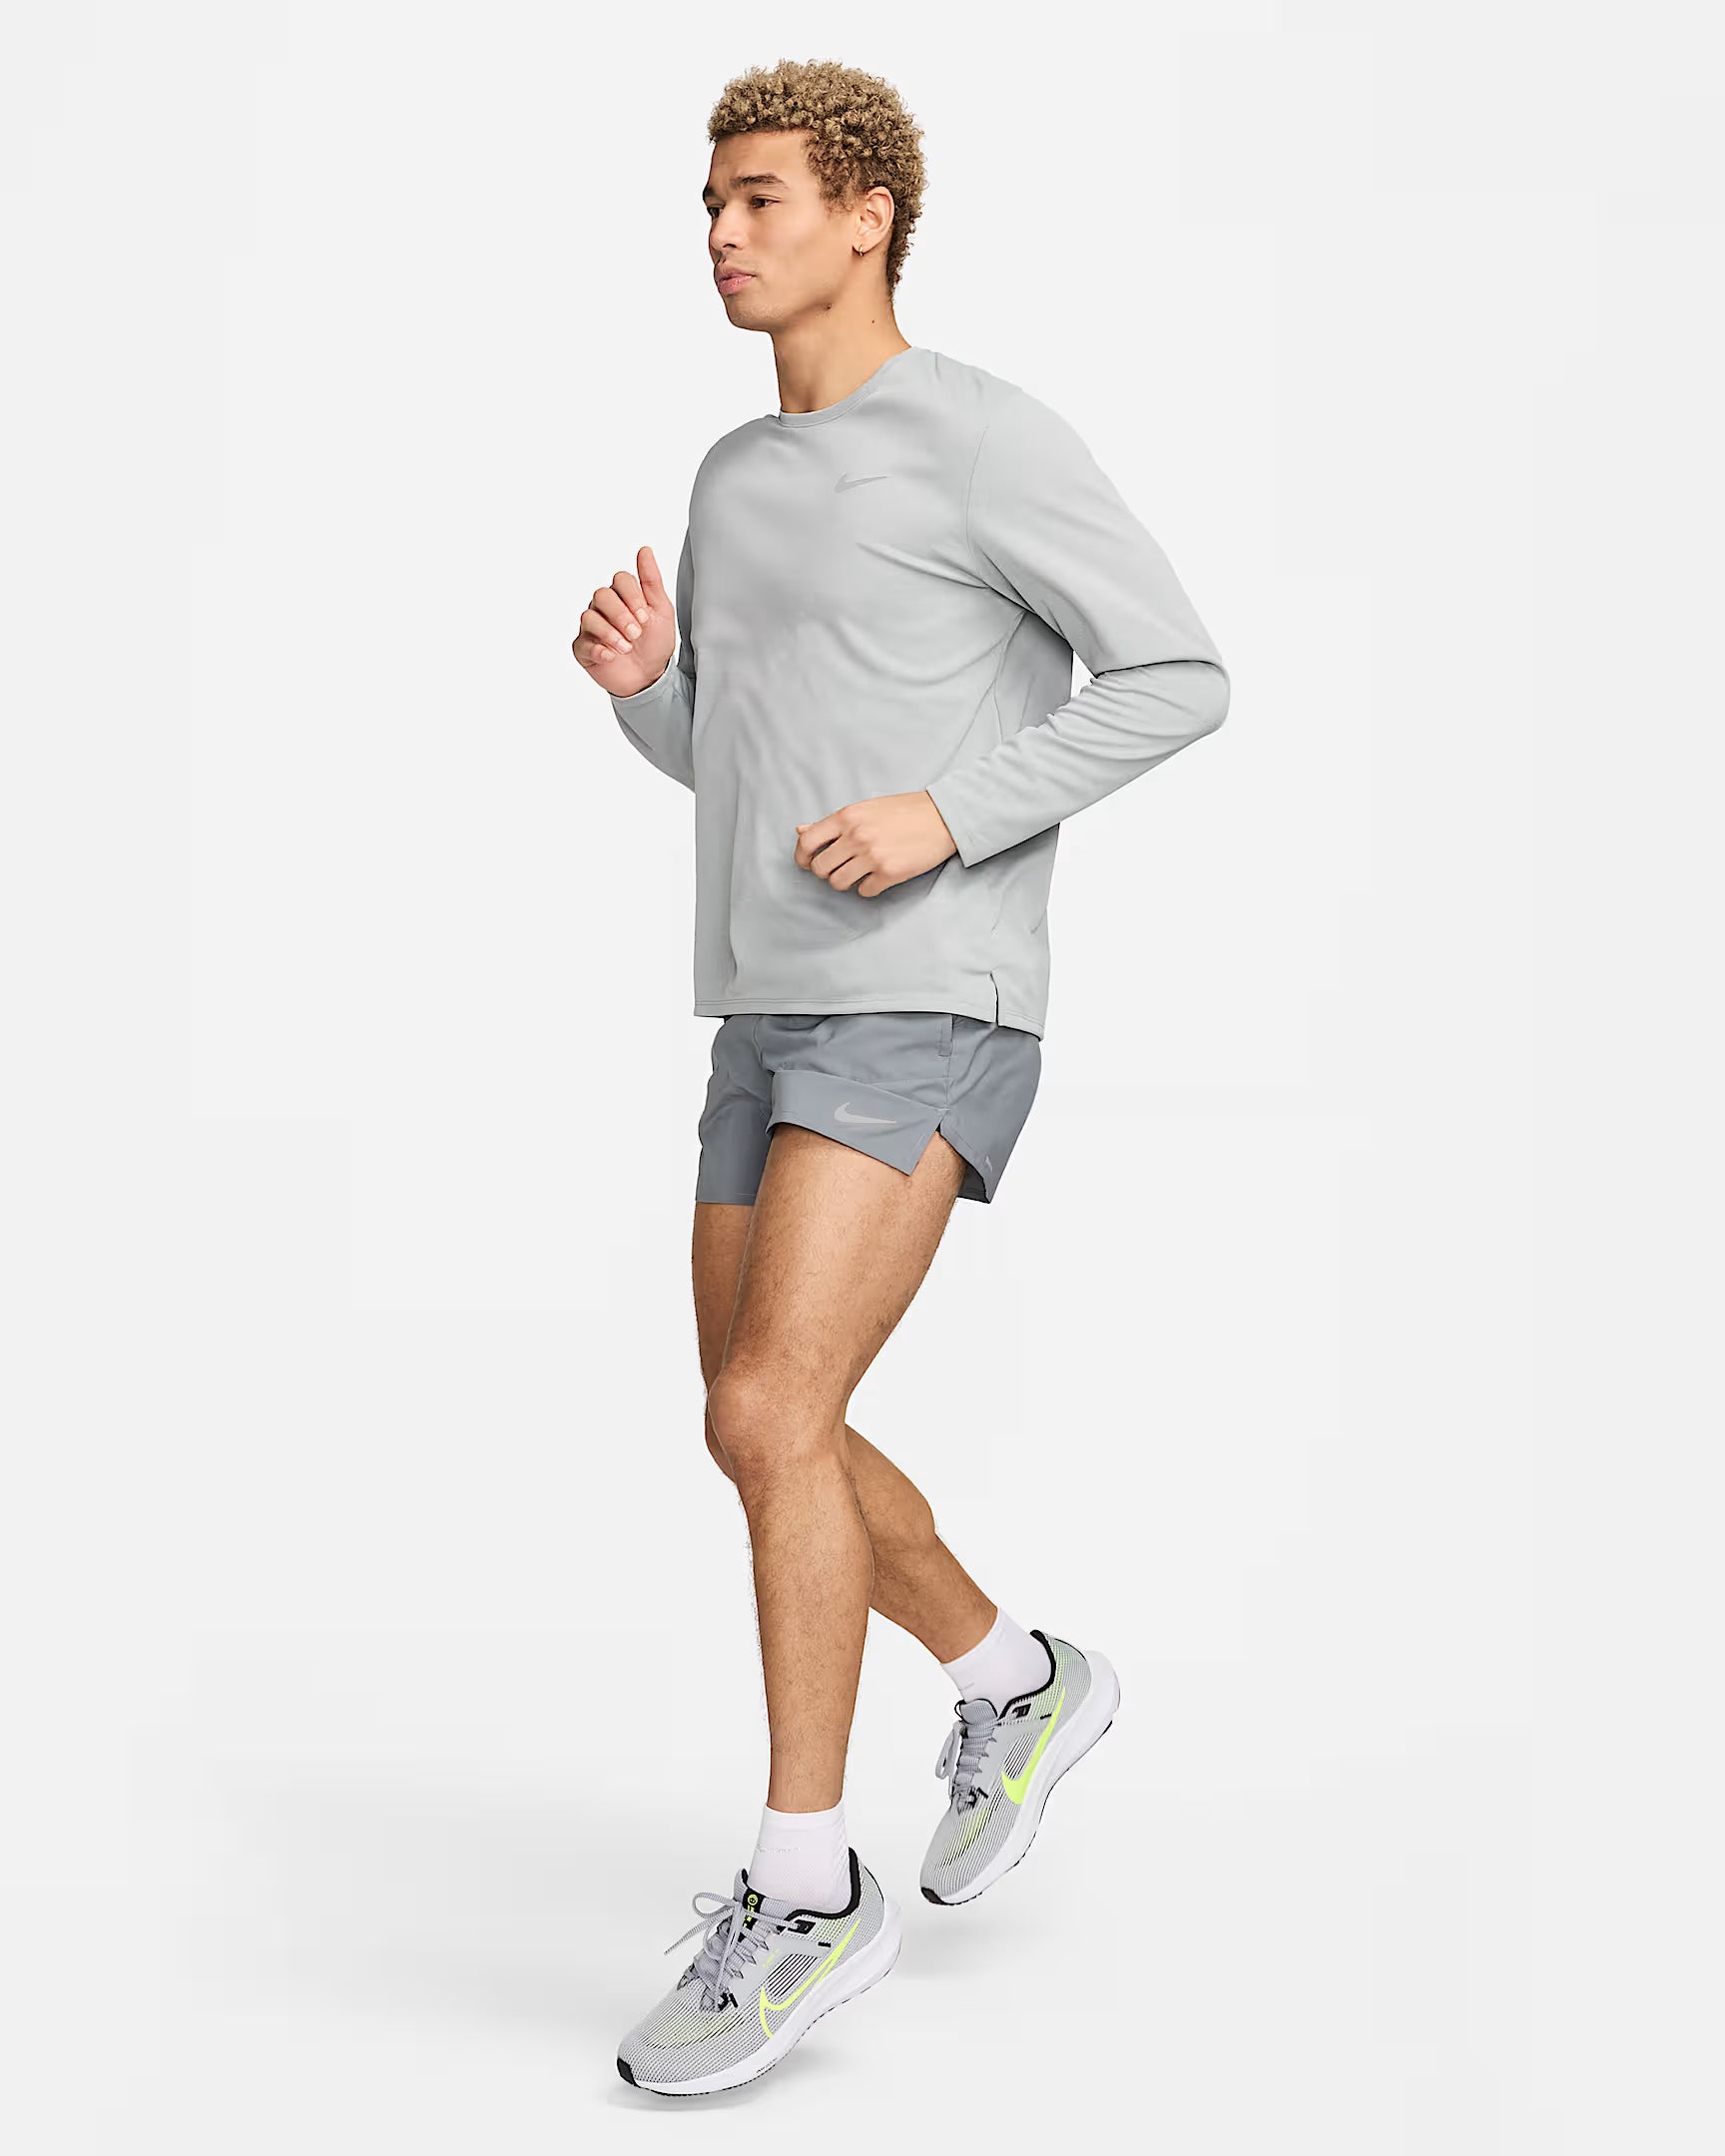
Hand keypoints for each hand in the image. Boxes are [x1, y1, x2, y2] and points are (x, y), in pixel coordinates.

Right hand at [572, 545, 673, 694]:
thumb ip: (652, 580)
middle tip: (636, 633)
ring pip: (589, 617)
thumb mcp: (661, 610)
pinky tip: (611, 657)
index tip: (645, 618)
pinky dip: (598, 650)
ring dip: (610, 633)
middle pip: (601, 595)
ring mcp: (591, 628)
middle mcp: (604, 608)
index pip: (620, 580)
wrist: (650, 677)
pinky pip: (581, 643)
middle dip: (621, 615)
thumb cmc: (655, 642)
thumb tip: (645, 550)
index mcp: (622, 596)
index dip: (632, 597)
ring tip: (626, 648)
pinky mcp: (583, 648)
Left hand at [794, 791, 957, 896]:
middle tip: (839, 868)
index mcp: (847, 817)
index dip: (803, 857)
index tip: (808, 862)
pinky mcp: (889, 873)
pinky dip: (868, 888)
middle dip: (826, 872)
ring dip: (845, 881)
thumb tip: (800, 831)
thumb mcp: (864, 809)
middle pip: (820, 868)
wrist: (942, 816)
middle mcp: (856, 836)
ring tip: (859, 873)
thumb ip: (832, 823)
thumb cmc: (903, 811)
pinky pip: (864, 891)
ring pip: (838, 883)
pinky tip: (878, 876)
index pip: (807, 842)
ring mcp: (872, 856)